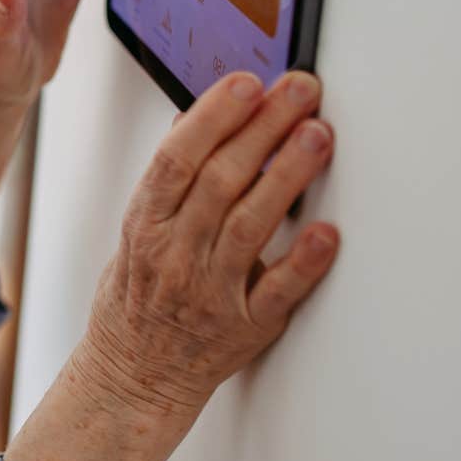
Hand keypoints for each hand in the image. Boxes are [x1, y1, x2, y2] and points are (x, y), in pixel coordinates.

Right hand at [3, 69, 339, 460]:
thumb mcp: (135, 234)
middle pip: (220, 180)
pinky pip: (278, 293)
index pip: (176, 158)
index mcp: (145, 227)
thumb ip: (169, 186)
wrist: (132, 377)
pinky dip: (303, 261)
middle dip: (263, 127)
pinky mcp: (244, 328)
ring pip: (249, 224)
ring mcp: (210, 293)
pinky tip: (328, 233)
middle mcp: (174, 256)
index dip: (212, 116)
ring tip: (318, 135)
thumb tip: (199, 121)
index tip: (245, 83)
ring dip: (288, 175)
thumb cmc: (137, 301)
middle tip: (300, 91)